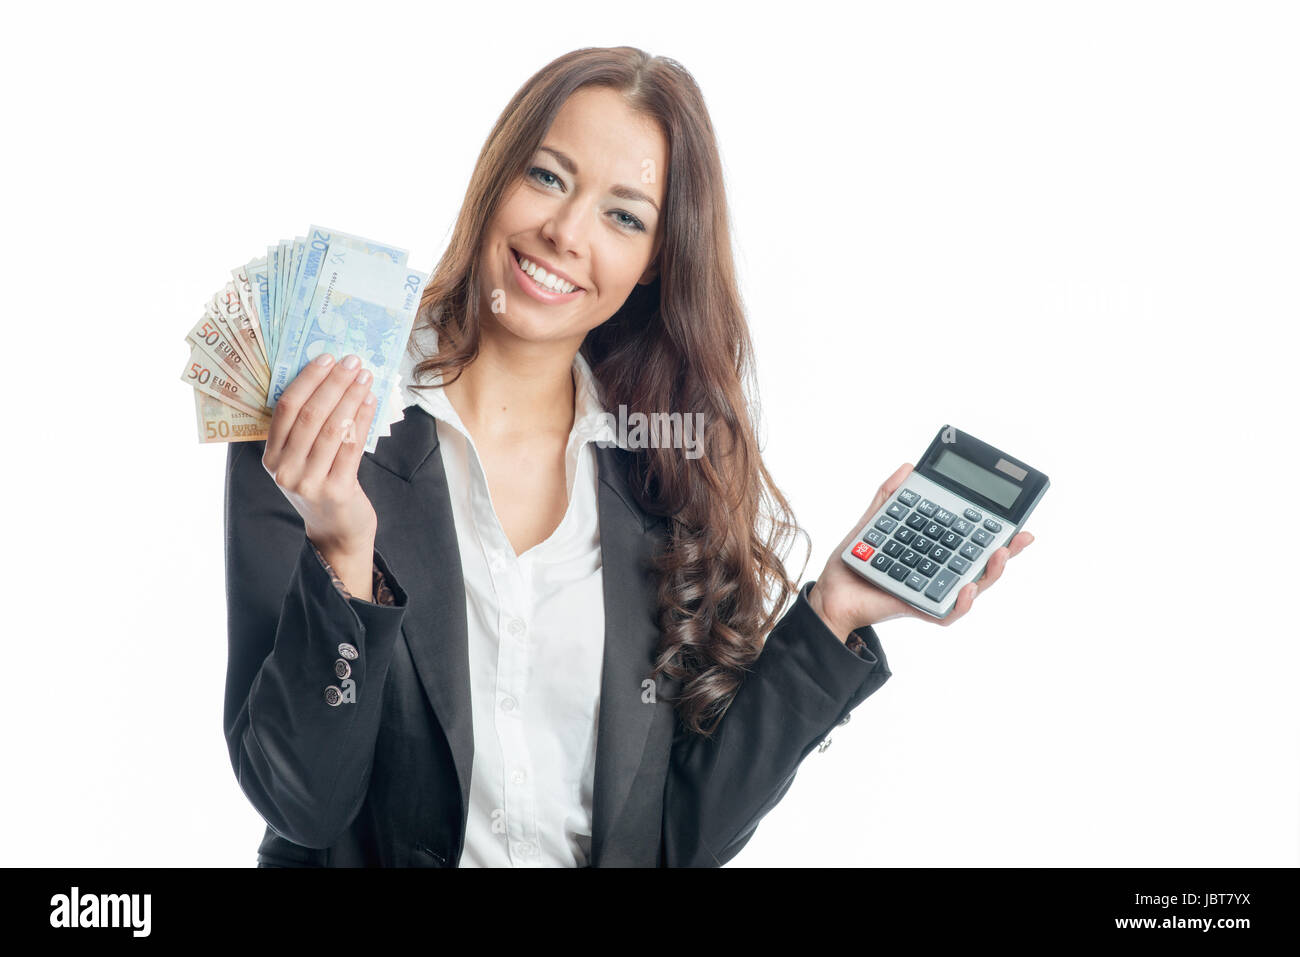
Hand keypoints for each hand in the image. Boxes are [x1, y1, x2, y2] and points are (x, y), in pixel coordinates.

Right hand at [261, 353, 378, 558]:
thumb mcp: (301, 460)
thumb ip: (305, 429)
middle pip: (310, 415)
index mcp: (270, 456)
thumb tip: (330, 378)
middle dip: (334, 383)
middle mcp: (284, 469)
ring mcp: (308, 482)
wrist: (336, 532)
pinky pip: (351, 446)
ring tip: (365, 377)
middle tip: (352, 361)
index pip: (286, 408)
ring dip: (351, 397)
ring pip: (333, 428)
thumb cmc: (321, 486)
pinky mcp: (335, 490)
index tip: (327, 358)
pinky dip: (362, 419)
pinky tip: (370, 402)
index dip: (307, 380)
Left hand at [807, 462, 1034, 638]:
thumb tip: (908, 467)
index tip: (1015, 519)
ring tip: (1000, 555)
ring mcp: (931, 591)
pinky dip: (960, 603)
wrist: (830, 593)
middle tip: (1018, 538)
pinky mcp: (919, 608)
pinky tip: (967, 587)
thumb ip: (891, 496)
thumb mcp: (874, 522)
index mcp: (933, 552)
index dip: (994, 531)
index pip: (970, 540)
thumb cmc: (853, 564)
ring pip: (973, 587)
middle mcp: (937, 572)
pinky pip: (946, 612)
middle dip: (1006, 553)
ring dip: (991, 572)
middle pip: (981, 564)